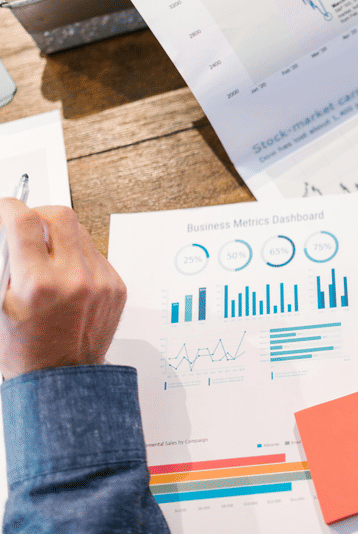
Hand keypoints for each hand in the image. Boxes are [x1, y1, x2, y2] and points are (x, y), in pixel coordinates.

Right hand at [0, 200, 125, 378]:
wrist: (63, 379)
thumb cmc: (26, 350)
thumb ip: (5, 265)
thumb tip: (9, 233)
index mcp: (38, 285)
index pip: (25, 222)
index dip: (10, 209)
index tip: (6, 209)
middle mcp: (75, 279)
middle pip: (60, 216)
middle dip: (38, 214)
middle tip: (27, 225)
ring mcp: (101, 282)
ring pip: (80, 232)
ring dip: (60, 235)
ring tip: (46, 256)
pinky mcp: (117, 287)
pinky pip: (96, 254)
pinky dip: (78, 256)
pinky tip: (66, 276)